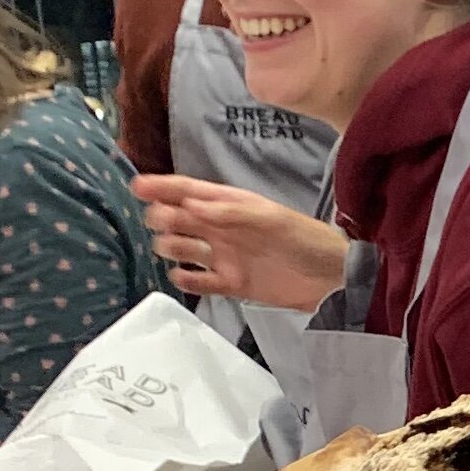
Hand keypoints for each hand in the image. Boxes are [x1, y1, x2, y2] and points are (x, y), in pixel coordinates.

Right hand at [134, 174, 347, 308]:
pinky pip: (200, 281)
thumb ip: (231, 212)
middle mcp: (222, 228)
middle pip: (178, 218)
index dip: (162, 188)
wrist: (332, 278)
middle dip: (165, 217)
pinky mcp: (232, 283)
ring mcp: (225, 256)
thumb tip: (191, 204)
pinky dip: (188, 280)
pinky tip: (184, 276)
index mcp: (231, 205)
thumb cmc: (306, 240)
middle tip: (166, 222)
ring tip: (176, 248)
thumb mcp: (270, 219)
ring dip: (172, 247)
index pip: (188, 192)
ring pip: (183, 248)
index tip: (136, 187)